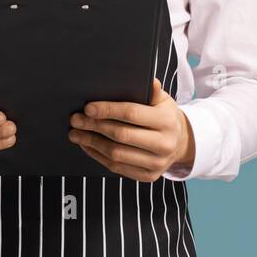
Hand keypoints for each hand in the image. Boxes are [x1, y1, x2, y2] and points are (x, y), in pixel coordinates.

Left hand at [67, 78, 194, 181]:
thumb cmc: (165, 116)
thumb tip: (149, 81)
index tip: (88, 108)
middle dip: (94, 126)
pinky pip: (117, 168)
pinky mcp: (148, 176)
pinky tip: (87, 145)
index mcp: (167, 121)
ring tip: (76, 133)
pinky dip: (97, 156)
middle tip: (75, 120)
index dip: (107, 110)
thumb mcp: (163, 100)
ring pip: (116, 154)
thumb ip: (153, 91)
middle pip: (121, 135)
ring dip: (91, 143)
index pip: (131, 114)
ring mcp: (156, 163)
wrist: (180, 143)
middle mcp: (164, 144)